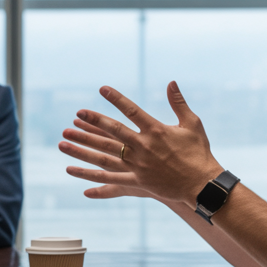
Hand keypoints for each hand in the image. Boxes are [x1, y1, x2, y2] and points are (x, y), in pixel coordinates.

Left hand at [59, 81, 222, 204]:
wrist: (203, 184)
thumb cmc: (199, 153)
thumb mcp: (192, 124)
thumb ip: (178, 103)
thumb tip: (171, 82)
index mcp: (156, 130)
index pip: (131, 110)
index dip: (116, 99)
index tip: (102, 89)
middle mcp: (144, 147)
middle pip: (113, 132)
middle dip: (93, 122)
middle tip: (77, 115)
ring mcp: (138, 166)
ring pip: (105, 155)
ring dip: (83, 148)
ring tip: (63, 142)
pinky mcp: (137, 182)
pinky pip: (110, 180)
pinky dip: (90, 177)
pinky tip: (73, 171)